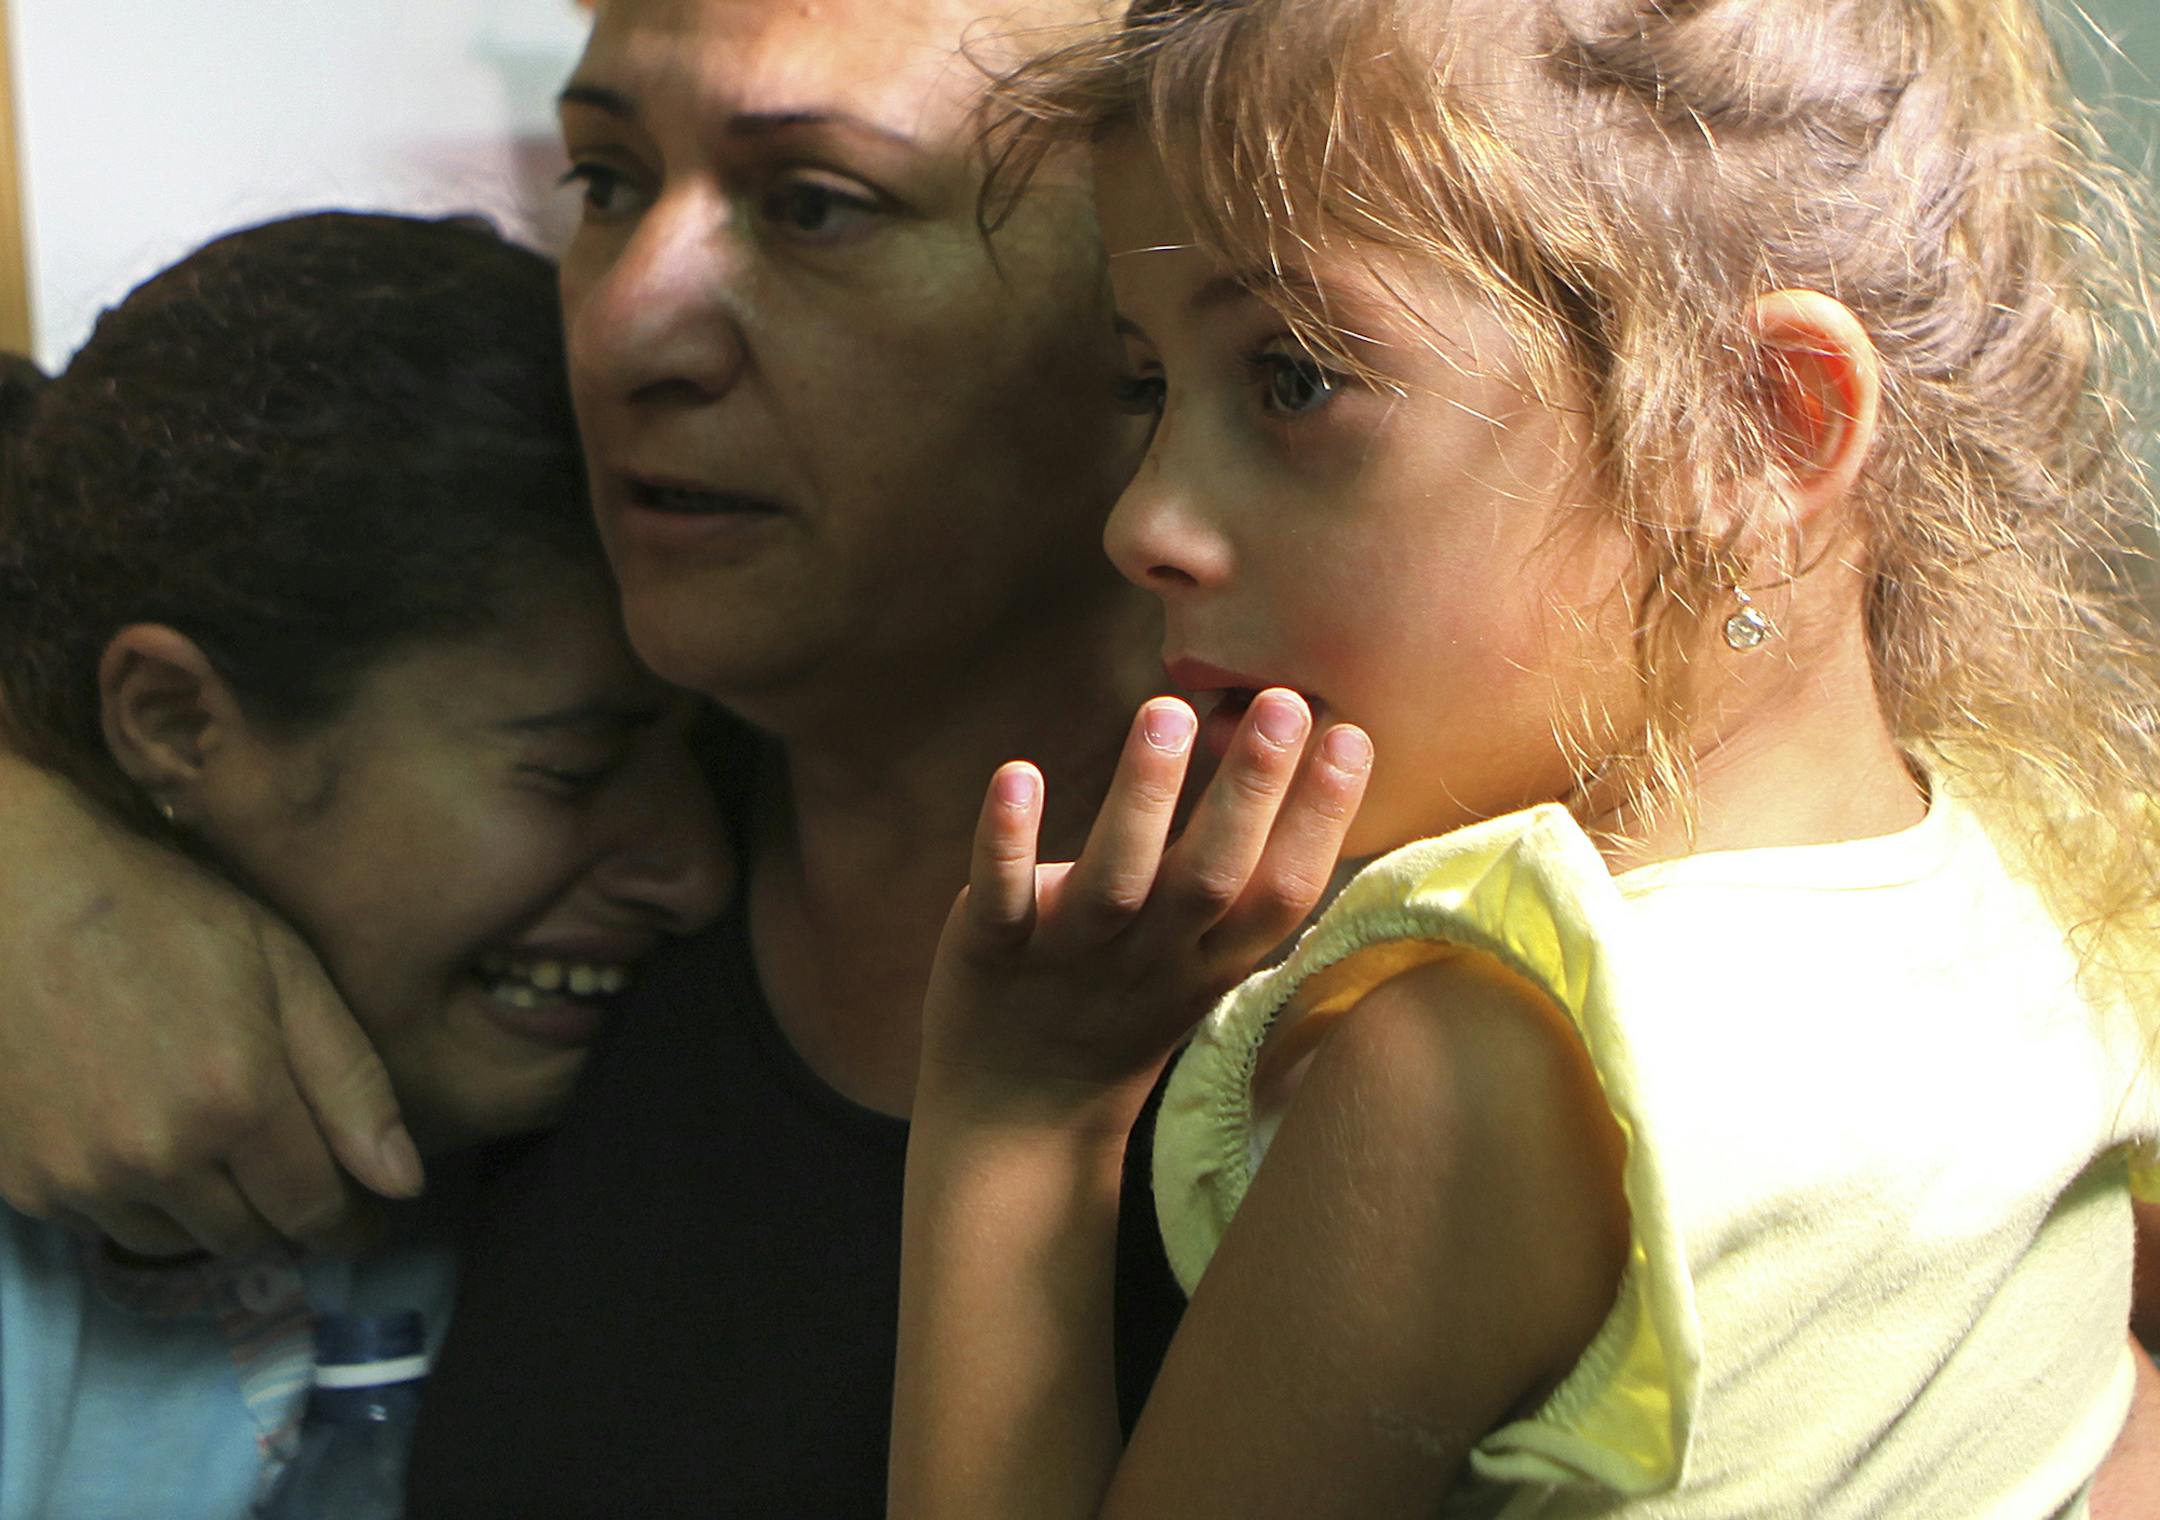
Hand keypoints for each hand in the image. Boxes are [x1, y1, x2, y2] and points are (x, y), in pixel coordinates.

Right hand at [0, 754, 420, 1255]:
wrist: (22, 898)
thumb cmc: (170, 919)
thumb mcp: (289, 973)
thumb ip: (352, 1084)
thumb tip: (404, 1186)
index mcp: (237, 1103)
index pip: (314, 1213)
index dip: (348, 1223)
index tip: (364, 1216)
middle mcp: (158, 1157)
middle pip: (249, 1237)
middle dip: (281, 1211)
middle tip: (289, 1165)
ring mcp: (82, 1176)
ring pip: (177, 1240)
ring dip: (210, 1212)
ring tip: (216, 1148)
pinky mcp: (24, 1183)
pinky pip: (105, 1226)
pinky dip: (139, 1200)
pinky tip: (145, 1138)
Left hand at [920, 689, 1370, 1134]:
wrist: (1017, 1116)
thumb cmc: (1119, 1008)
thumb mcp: (1198, 962)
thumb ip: (1231, 874)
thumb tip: (1278, 754)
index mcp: (1211, 962)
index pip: (1282, 893)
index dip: (1320, 820)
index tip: (1349, 733)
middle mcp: (1150, 959)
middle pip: (1211, 878)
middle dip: (1250, 789)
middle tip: (1281, 701)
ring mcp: (1070, 957)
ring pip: (1116, 878)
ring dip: (1143, 796)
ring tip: (1168, 712)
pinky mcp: (991, 953)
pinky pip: (1001, 897)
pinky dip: (1007, 841)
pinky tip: (1017, 773)